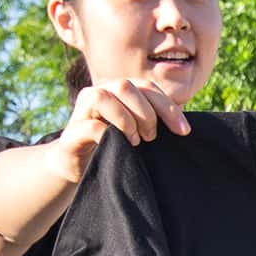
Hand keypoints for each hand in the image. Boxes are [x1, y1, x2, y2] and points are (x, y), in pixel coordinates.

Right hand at [50, 78, 190, 178]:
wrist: (79, 169)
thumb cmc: (114, 147)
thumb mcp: (137, 131)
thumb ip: (153, 121)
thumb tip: (185, 126)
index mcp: (117, 90)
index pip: (147, 87)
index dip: (168, 107)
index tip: (184, 131)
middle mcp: (98, 93)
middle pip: (126, 86)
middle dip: (146, 112)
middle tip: (151, 137)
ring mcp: (81, 111)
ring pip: (103, 96)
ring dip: (126, 119)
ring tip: (135, 140)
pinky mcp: (71, 134)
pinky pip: (91, 126)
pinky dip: (109, 134)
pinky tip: (118, 146)